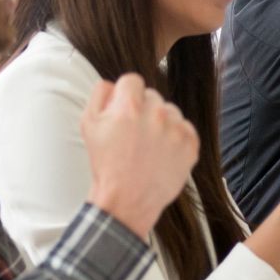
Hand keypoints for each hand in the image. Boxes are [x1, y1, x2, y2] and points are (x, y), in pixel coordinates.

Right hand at [81, 74, 198, 237]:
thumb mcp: (89, 125)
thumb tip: (112, 82)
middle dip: (143, 110)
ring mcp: (176, 129)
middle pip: (152, 96)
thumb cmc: (106, 163)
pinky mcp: (191, 144)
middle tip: (134, 134)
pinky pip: (185, 128)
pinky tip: (162, 153)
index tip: (124, 111)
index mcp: (130, 106)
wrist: (127, 199)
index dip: (126, 95)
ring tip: (149, 146)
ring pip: (170, 112)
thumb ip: (99, 95)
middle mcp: (156, 114)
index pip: (133, 80)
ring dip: (161, 123)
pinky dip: (176, 138)